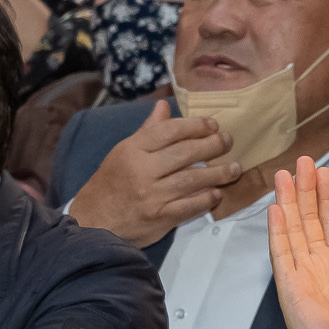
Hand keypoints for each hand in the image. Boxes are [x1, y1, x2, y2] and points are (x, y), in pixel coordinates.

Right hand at [66, 99, 241, 245]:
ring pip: (192, 180)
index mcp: (132, 150)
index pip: (170, 131)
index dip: (196, 125)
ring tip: (234, 168)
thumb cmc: (111, 184)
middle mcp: (142, 170)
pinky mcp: (159, 218)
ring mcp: (152, 195)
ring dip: (218, 173)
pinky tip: (217, 193)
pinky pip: (190, 206)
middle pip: (185, 153)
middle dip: (213, 145)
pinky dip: (207, 199)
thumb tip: (164, 107)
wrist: (94, 221)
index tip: (213, 125)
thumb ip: (147, 131)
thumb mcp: (123, 152)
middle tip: (229, 141)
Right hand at [269, 158, 328, 328]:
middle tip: (306, 159)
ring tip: (287, 172)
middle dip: (306, 188)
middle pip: (310, 217)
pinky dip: (277, 231)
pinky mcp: (291, 285)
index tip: (328, 169)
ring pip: (294, 228)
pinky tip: (274, 208)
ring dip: (289, 200)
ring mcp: (304, 272)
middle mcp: (321, 263)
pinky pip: (283, 253)